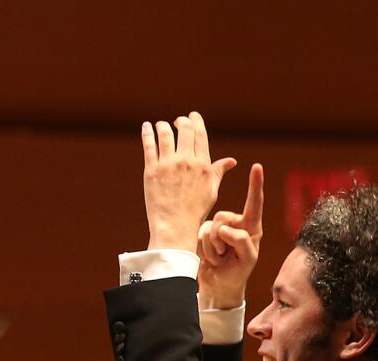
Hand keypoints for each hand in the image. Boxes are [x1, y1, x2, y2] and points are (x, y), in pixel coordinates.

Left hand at [142, 111, 236, 250]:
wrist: (175, 227)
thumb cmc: (195, 211)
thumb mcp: (211, 191)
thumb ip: (218, 172)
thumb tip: (231, 161)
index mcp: (202, 164)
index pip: (200, 134)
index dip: (196, 121)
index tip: (192, 116)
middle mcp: (186, 161)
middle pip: (184, 129)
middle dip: (181, 121)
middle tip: (176, 122)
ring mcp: (168, 165)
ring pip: (165, 134)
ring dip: (163, 125)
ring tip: (161, 125)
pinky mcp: (151, 170)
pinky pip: (148, 145)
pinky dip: (147, 132)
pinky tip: (146, 126)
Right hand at [197, 164, 263, 308]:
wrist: (219, 286)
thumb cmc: (238, 273)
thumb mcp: (247, 260)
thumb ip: (242, 242)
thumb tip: (224, 229)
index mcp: (252, 226)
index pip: (254, 203)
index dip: (255, 185)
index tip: (256, 167)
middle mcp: (236, 223)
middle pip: (223, 218)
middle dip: (221, 239)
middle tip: (226, 255)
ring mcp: (220, 228)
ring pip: (211, 227)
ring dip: (213, 247)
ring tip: (220, 258)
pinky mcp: (206, 233)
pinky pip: (201, 234)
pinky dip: (205, 249)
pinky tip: (211, 258)